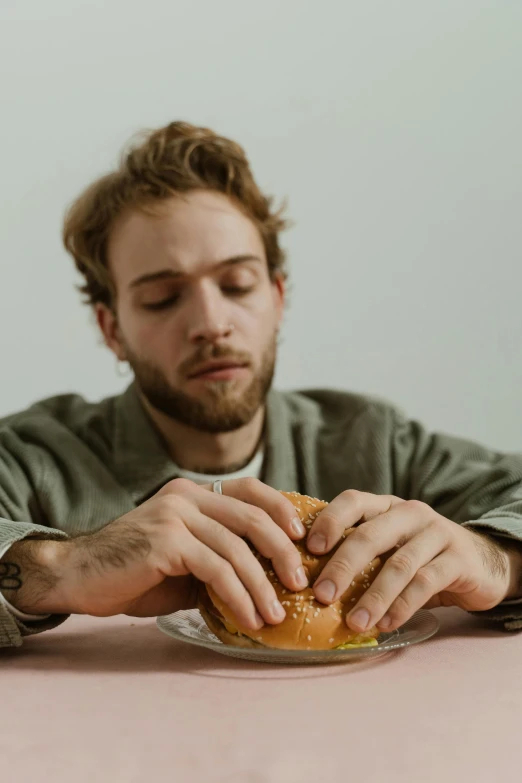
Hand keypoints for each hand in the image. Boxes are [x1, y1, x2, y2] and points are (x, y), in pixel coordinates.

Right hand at [2, 478, 307, 630]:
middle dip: (282, 552)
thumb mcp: (183, 558)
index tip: (303, 539)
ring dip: (262, 586)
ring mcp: (175, 515)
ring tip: (275, 616)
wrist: (77, 576)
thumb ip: (217, 556)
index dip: (282, 510)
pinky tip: (248, 618)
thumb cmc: (133, 572)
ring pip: (236, 548)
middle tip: (300, 583)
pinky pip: (215, 568)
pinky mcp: (166, 541)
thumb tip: (266, 579)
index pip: (249, 489)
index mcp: (192, 492)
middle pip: (251, 516)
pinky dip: (238, 596)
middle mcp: (186, 495)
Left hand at [307, 490, 520, 632]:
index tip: (309, 549)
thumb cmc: (422, 558)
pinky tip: (386, 624)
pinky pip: (425, 583)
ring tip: (354, 622)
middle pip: (370, 535)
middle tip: (321, 595)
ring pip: (398, 564)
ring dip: (373, 597)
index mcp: (386, 506)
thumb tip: (309, 584)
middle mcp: (410, 513)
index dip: (329, 521)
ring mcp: (437, 533)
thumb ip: (360, 557)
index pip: (353, 501)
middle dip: (342, 566)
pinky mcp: (458, 559)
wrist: (483, 563)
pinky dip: (402, 606)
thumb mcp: (390, 548)